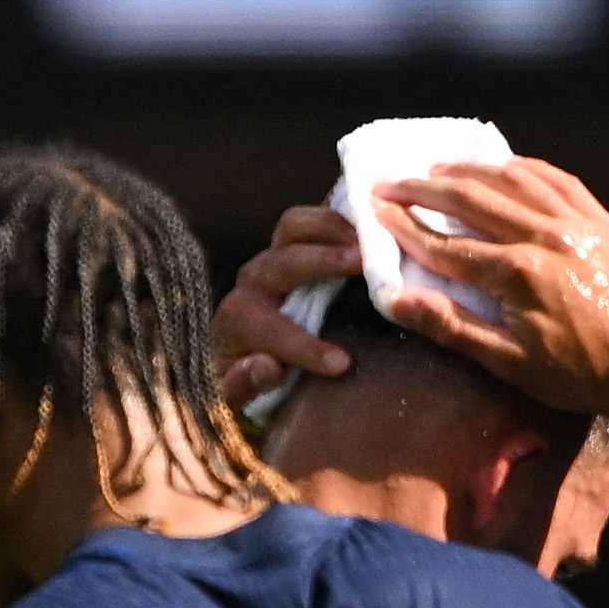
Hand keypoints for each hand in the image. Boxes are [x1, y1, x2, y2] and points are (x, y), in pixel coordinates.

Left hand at [213, 202, 362, 397]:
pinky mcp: (293, 242)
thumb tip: (268, 366)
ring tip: (369, 240)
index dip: (304, 346)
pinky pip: (312, 218)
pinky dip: (340, 214)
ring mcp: (273, 255)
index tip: (342, 363)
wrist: (242, 348)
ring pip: (293, 227)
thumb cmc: (248, 376)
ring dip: (332, 228)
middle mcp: (253, 282)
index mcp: (238, 320)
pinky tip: (370, 221)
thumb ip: (246, 383)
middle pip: (283, 262)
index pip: (269, 329)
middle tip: (363, 264)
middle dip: (322, 261)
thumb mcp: (241, 393)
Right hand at [350, 160, 608, 445]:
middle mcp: (548, 237)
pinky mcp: (601, 221)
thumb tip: (397, 302)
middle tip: (391, 182)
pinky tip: (502, 166)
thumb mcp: (508, 363)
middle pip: (473, 201)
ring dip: (470, 171)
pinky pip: (556, 180)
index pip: (447, 246)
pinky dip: (524, 168)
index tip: (376, 213)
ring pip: (514, 179)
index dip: (406, 229)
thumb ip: (451, 327)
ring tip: (437, 169)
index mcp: (520, 275)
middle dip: (426, 190)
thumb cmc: (577, 376)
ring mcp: (578, 224)